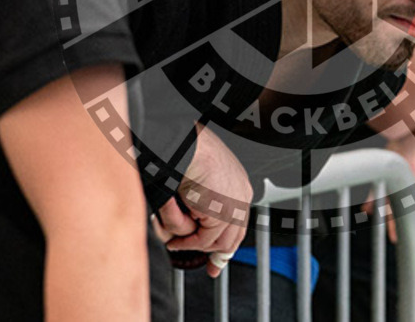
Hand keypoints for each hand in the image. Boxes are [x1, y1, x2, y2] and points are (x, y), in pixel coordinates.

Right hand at [163, 125, 251, 276]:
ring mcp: (234, 206)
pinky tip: (174, 238)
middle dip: (219, 256)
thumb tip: (188, 221)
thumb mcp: (197, 175)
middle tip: (211, 269)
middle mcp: (241, 195)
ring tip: (174, 241)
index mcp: (237, 182)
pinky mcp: (222, 215)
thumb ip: (199, 198)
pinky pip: (202, 239)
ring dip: (192, 244)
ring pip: (216, 241)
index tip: (219, 258)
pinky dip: (185, 241)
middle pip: (233, 236)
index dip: (227, 241)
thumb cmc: (186, 150)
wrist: (185, 144)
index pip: (238, 221)